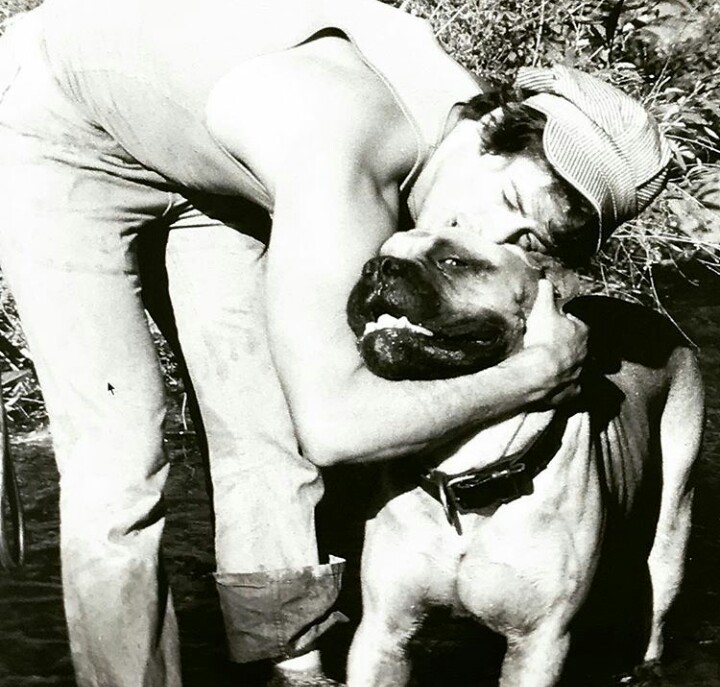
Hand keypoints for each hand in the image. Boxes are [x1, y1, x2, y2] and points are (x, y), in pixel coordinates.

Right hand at [523, 279, 587, 405]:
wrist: (540, 372)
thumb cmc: (544, 339)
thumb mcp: (542, 310)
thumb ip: (546, 294)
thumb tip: (545, 279)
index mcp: (583, 332)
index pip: (581, 324)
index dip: (571, 324)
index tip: (562, 324)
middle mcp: (588, 353)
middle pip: (587, 348)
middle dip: (578, 347)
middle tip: (564, 347)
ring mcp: (582, 374)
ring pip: (587, 370)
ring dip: (579, 368)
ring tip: (568, 368)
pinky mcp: (574, 391)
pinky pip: (576, 390)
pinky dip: (571, 388)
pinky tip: (565, 388)